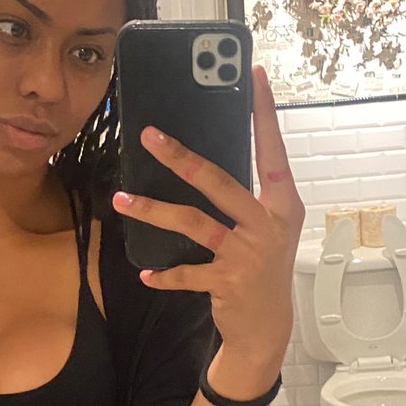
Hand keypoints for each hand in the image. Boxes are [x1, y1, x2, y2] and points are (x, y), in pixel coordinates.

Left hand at [110, 63, 305, 366]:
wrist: (267, 329)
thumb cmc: (262, 268)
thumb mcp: (266, 229)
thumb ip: (244, 198)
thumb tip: (201, 163)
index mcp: (283, 205)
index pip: (273, 150)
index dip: (264, 114)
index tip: (253, 76)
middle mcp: (268, 225)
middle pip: (218, 182)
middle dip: (181, 157)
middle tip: (148, 136)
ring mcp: (247, 254)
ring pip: (192, 223)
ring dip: (152, 211)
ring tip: (122, 200)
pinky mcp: (227, 282)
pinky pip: (186, 272)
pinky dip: (164, 274)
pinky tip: (145, 274)